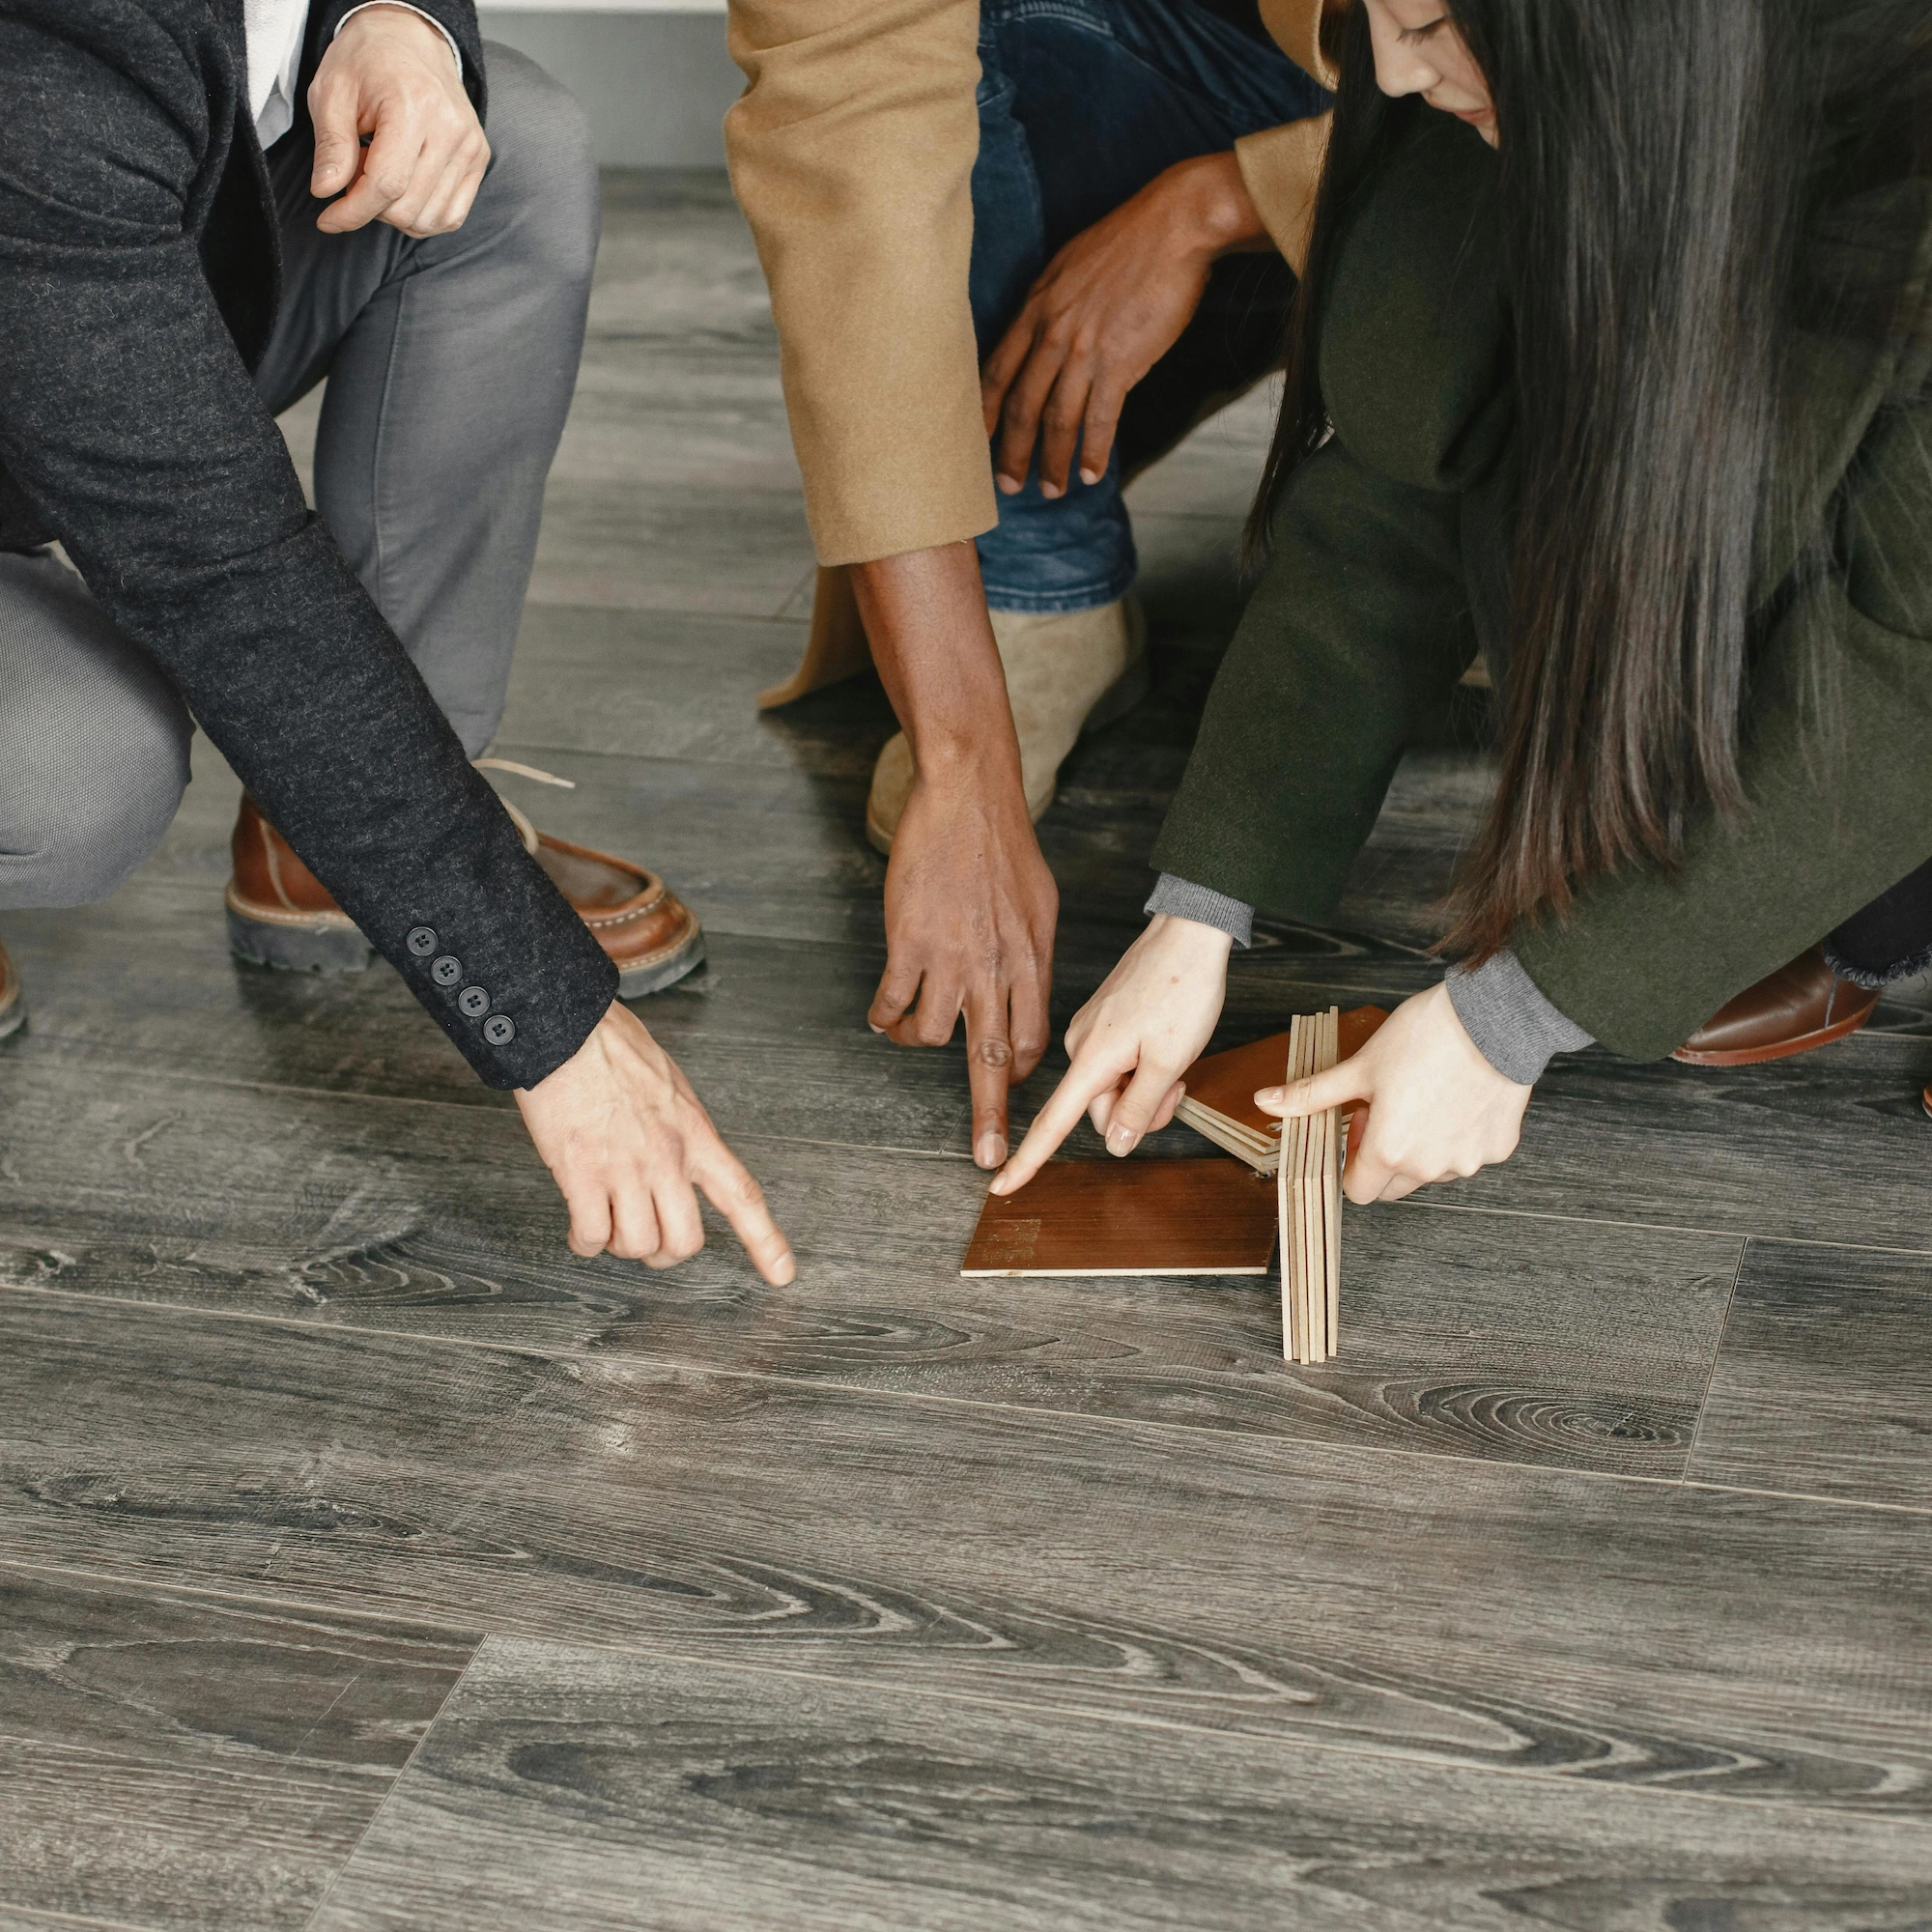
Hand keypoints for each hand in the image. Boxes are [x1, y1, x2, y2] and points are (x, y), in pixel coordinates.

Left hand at [309, 4, 488, 236]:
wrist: (409, 38)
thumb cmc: (367, 61)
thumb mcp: (332, 92)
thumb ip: (330, 145)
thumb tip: (326, 192)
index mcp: (413, 105)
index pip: (385, 184)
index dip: (352, 212)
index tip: (328, 219)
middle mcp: (450, 129)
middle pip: (407, 208)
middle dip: (370, 208)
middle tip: (352, 179)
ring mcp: (470, 147)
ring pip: (428, 219)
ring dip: (395, 214)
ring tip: (378, 179)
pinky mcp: (478, 159)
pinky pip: (450, 216)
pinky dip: (421, 217)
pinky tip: (402, 193)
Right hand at [515, 1001, 795, 1283]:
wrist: (567, 1030)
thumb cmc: (613, 1047)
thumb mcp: (671, 1085)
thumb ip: (681, 1127)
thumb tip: (678, 1154)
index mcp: (695, 1134)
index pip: (742, 1195)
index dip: (766, 1241)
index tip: (783, 1273)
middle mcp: (667, 1158)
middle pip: (685, 1240)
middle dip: (666, 1253)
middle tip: (649, 1243)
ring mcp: (625, 1169)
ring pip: (637, 1245)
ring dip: (621, 1246)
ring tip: (607, 1225)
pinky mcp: (581, 1174)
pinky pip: (591, 1235)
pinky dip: (585, 1242)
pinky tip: (580, 1229)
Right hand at [852, 543, 1058, 1171]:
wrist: (968, 797)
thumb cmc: (1005, 847)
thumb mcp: (1040, 906)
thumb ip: (1033, 958)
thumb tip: (1029, 996)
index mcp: (1034, 962)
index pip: (1033, 1040)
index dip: (1017, 1073)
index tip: (1010, 1097)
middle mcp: (998, 969)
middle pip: (994, 1062)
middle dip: (990, 1119)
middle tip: (988, 1160)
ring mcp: (952, 960)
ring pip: (932, 1036)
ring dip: (916, 1040)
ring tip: (907, 1028)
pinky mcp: (909, 945)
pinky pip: (891, 1005)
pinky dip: (884, 1015)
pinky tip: (883, 1010)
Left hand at [981, 152, 1268, 498]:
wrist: (1175, 225)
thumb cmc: (1130, 240)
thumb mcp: (1071, 263)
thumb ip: (1053, 303)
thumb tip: (1047, 332)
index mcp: (1037, 306)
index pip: (997, 368)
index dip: (984, 410)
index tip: (976, 439)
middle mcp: (1053, 332)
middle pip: (1021, 405)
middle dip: (1011, 451)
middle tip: (1007, 484)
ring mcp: (1085, 350)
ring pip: (1057, 420)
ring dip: (1053, 461)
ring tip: (1051, 489)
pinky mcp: (1120, 362)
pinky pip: (1100, 420)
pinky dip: (1093, 451)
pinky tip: (1090, 474)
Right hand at [991, 914, 1232, 1194]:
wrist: (1189, 933)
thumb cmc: (1182, 988)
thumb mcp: (1170, 1060)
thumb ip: (1141, 1108)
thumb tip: (1115, 1144)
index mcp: (1091, 1057)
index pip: (1052, 1122)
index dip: (1028, 1160)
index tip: (1001, 1187)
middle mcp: (1082, 1044)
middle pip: (1098, 1109)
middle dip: (1138, 1110)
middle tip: (1176, 1086)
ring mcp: (1092, 1030)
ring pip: (1112, 1086)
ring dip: (1144, 1087)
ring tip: (1175, 1060)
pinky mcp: (1105, 1019)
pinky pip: (1118, 1062)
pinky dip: (1142, 1065)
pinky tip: (1164, 1044)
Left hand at [1260, 982, 1530, 1202]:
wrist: (1494, 1017)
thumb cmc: (1426, 1037)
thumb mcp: (1360, 1066)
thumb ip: (1312, 1094)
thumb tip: (1265, 1101)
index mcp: (1389, 1152)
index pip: (1358, 1191)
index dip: (1352, 1160)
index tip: (1359, 1125)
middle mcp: (1431, 1167)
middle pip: (1394, 1184)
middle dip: (1384, 1156)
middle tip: (1389, 1107)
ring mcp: (1470, 1160)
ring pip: (1433, 1170)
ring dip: (1422, 1146)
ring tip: (1425, 1096)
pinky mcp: (1500, 1147)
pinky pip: (1470, 1153)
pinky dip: (1459, 1135)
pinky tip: (1458, 1097)